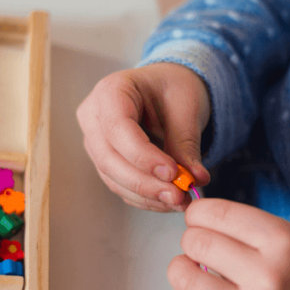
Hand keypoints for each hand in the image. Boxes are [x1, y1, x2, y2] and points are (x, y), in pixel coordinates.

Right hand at [77, 63, 211, 211]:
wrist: (168, 90)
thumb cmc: (173, 88)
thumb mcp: (186, 107)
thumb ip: (186, 144)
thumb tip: (195, 179)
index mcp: (111, 91)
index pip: (118, 128)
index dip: (143, 156)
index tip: (172, 173)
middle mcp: (94, 117)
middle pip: (109, 159)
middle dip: (145, 183)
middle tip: (178, 195)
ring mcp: (95, 142)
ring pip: (113, 178)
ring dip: (147, 195)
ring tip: (180, 200)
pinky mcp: (105, 163)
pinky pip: (120, 186)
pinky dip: (145, 198)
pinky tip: (169, 201)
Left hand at [167, 199, 289, 289]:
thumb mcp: (284, 235)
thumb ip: (238, 223)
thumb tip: (189, 217)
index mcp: (284, 243)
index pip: (215, 213)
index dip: (198, 213)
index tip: (199, 219)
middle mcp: (269, 279)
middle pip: (196, 243)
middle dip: (193, 242)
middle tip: (204, 250)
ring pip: (184, 280)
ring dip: (183, 273)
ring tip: (198, 275)